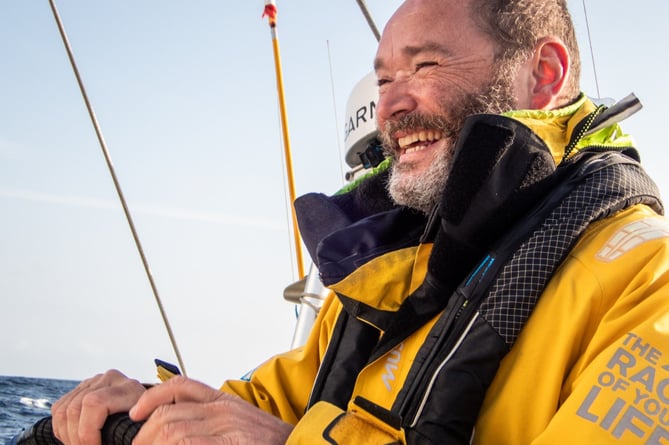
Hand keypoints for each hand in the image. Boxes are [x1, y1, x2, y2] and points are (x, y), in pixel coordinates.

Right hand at [51, 369, 146, 444]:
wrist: (148, 410)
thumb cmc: (146, 423)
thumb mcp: (143, 428)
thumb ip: (128, 433)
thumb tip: (107, 441)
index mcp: (128, 388)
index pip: (94, 403)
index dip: (87, 432)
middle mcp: (110, 379)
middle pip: (75, 408)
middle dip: (76, 438)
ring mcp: (94, 381)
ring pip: (63, 409)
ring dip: (66, 435)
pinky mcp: (83, 387)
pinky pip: (59, 408)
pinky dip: (62, 428)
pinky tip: (74, 438)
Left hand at [130, 376, 292, 444]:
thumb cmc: (269, 441)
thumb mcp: (239, 421)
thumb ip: (211, 419)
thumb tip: (178, 430)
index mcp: (223, 400)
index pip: (180, 386)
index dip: (151, 397)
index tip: (135, 413)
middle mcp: (223, 410)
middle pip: (170, 412)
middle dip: (144, 432)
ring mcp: (228, 427)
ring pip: (174, 430)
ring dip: (152, 444)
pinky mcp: (233, 443)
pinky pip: (191, 444)